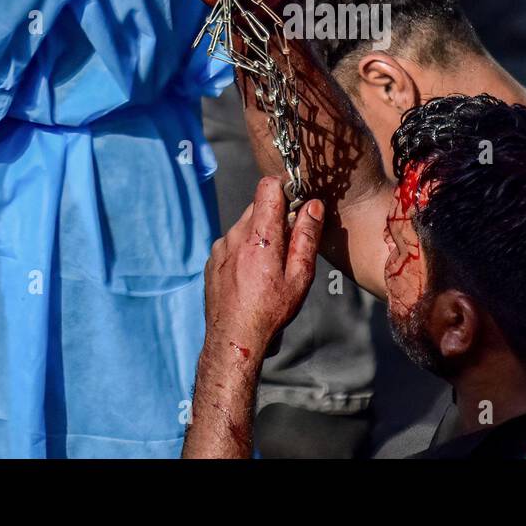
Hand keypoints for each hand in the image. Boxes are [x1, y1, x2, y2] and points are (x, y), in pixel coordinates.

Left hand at [203, 178, 323, 362]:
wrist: (233, 339)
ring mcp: (220, 247)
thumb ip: (307, 237)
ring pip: (245, 224)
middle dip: (276, 216)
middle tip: (289, 244)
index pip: (268, 186)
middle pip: (258, 205)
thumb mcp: (300, 276)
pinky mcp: (212, 259)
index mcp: (259, 236)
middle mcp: (235, 235)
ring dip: (260, 234)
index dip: (285, 189)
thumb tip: (313, 206)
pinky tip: (252, 275)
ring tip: (270, 266)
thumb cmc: (270, 311)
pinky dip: (244, 248)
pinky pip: (232, 241)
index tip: (297, 204)